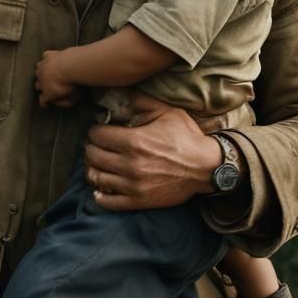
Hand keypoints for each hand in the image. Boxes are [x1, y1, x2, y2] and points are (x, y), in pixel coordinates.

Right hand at [35, 50, 80, 108]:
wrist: (71, 66)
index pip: (42, 101)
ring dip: (42, 72)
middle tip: (48, 87)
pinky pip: (44, 57)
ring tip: (49, 72)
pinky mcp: (48, 56)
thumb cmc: (71, 84)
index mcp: (46, 93)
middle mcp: (41, 80)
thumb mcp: (71, 99)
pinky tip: (51, 60)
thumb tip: (62, 103)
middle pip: (37, 85)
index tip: (46, 103)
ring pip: (38, 70)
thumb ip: (65, 103)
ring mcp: (43, 67)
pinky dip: (47, 59)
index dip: (44, 102)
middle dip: (41, 87)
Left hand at [83, 94, 222, 210]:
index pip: (96, 135)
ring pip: (96, 177)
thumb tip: (116, 96)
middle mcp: (130, 164)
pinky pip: (107, 201)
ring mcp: (133, 185)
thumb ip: (139, 102)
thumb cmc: (186, 137)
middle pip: (92, 156)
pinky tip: (102, 186)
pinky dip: (100, 194)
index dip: (95, 131)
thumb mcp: (166, 112)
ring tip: (99, 163)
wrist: (206, 168)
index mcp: (133, 141)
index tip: (100, 131)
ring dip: (93, 168)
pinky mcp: (138, 201)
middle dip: (92, 148)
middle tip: (97, 146)